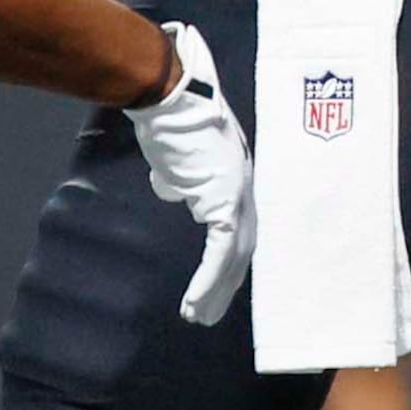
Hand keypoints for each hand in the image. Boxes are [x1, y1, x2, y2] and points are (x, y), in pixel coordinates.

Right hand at [126, 22, 252, 322]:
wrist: (167, 93)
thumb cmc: (167, 112)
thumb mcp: (175, 151)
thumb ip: (181, 173)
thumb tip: (173, 187)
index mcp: (234, 173)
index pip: (238, 224)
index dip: (228, 257)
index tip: (216, 281)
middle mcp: (243, 183)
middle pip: (242, 246)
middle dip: (226, 282)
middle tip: (210, 312)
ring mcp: (237, 191)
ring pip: (234, 256)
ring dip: (216, 291)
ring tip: (198, 317)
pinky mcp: (224, 199)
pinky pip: (220, 252)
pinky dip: (207, 281)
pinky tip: (194, 302)